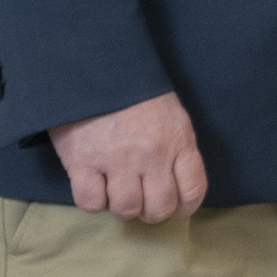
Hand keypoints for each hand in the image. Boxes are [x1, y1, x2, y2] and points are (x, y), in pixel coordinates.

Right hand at [47, 91, 206, 222]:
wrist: (95, 65)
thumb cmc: (136, 90)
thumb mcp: (171, 115)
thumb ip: (177, 150)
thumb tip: (176, 188)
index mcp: (178, 140)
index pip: (193, 190)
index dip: (185, 206)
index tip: (175, 206)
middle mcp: (151, 155)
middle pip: (159, 209)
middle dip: (152, 211)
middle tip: (142, 200)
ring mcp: (116, 160)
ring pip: (126, 210)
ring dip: (122, 206)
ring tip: (117, 189)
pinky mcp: (82, 163)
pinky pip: (91, 203)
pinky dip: (93, 200)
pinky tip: (94, 184)